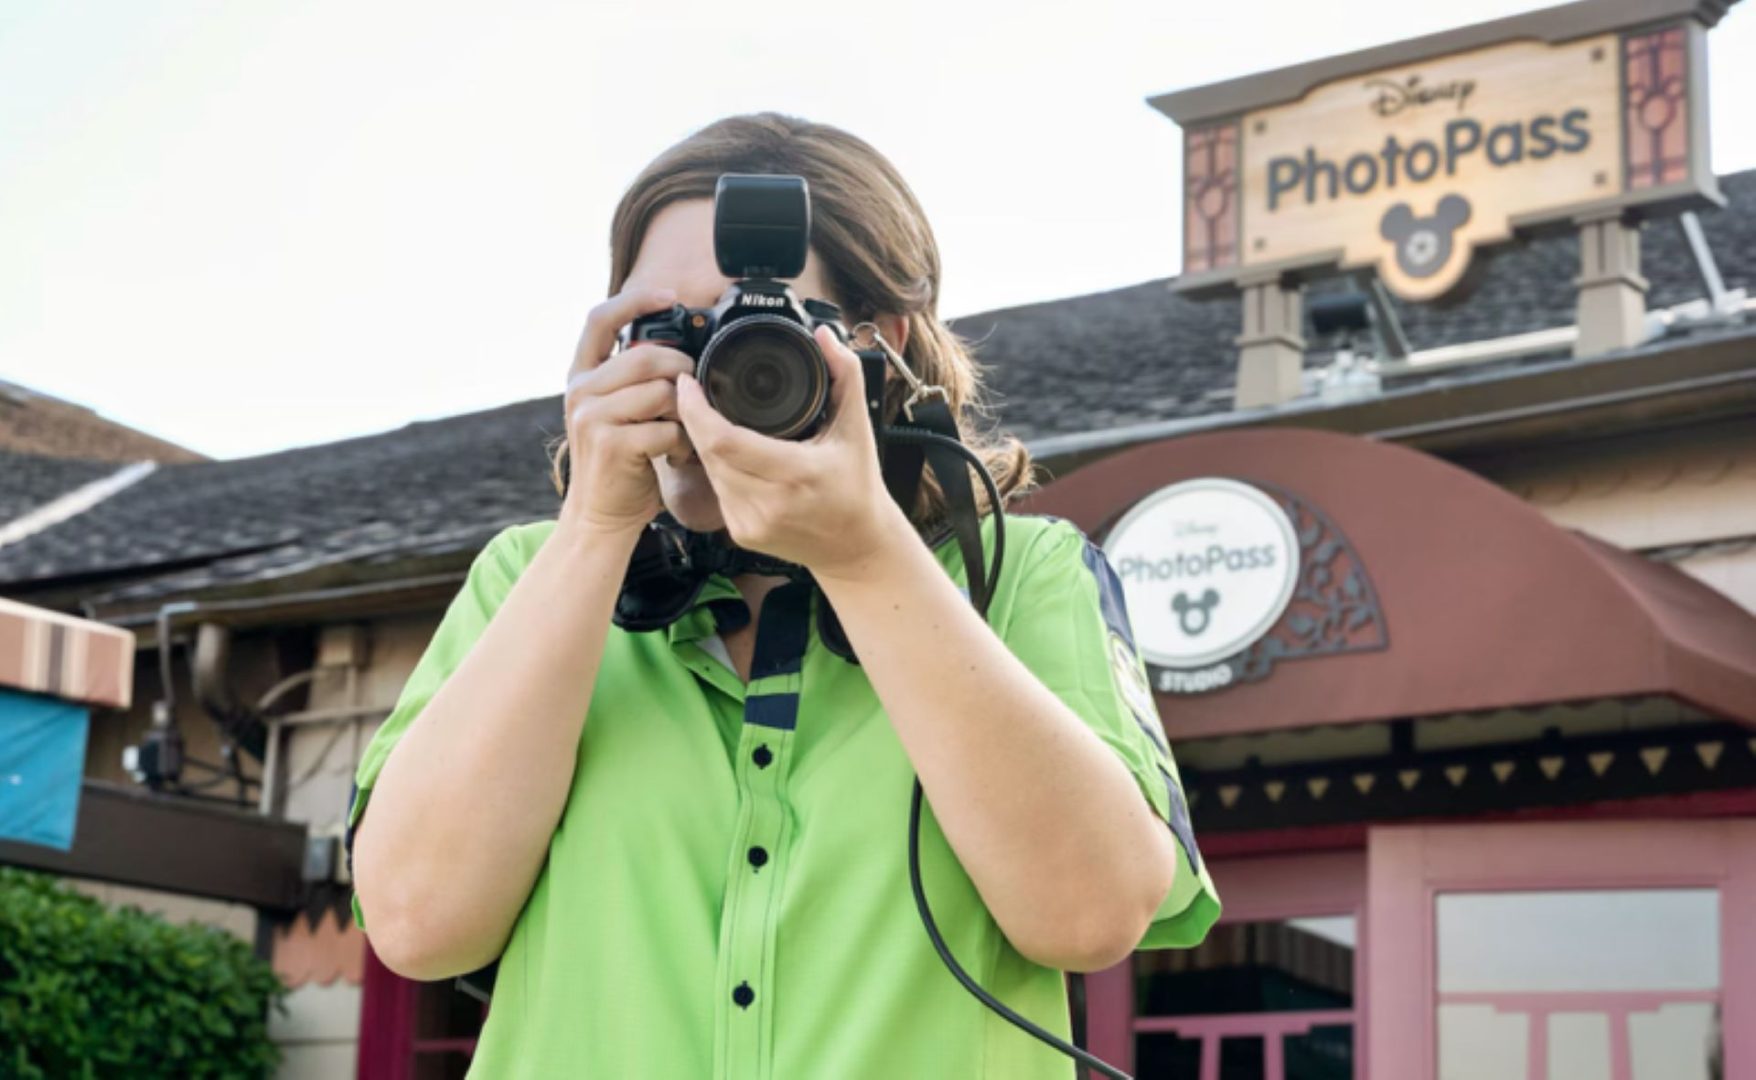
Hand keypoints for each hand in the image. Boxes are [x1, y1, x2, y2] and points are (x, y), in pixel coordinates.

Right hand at [558, 286, 694, 536]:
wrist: (600, 515)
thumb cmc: (620, 462)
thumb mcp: (616, 411)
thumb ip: (632, 378)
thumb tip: (677, 347)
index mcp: (581, 375)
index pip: (601, 318)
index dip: (635, 300)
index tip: (668, 296)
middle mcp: (580, 391)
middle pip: (647, 356)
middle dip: (682, 371)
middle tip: (692, 393)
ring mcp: (592, 417)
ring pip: (662, 391)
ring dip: (685, 412)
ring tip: (682, 431)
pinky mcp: (611, 444)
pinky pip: (667, 427)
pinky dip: (683, 442)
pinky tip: (676, 453)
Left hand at [676, 324, 910, 578]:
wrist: (857, 546)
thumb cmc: (858, 485)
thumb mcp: (857, 426)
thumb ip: (845, 374)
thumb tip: (824, 335)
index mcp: (797, 474)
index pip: (724, 440)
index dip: (696, 410)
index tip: (688, 382)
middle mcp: (769, 504)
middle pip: (708, 452)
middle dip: (694, 418)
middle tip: (691, 391)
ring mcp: (752, 523)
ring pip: (708, 470)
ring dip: (703, 441)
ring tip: (706, 415)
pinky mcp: (743, 534)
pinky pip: (717, 489)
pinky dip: (716, 466)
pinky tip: (724, 451)